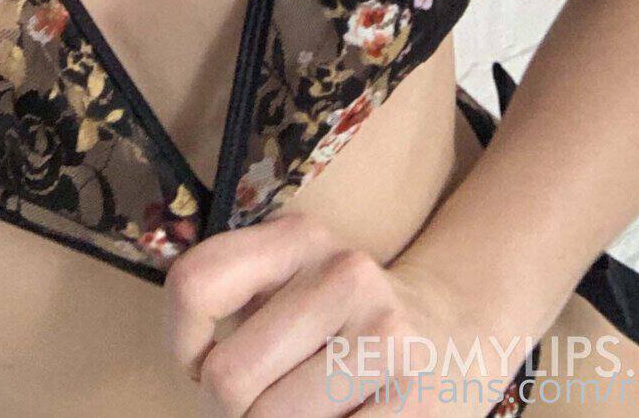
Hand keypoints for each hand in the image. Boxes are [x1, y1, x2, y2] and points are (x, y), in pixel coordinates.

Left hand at [162, 209, 533, 416]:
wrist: (454, 329)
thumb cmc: (342, 318)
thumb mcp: (288, 281)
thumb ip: (232, 299)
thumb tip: (196, 370)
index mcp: (299, 238)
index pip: (195, 285)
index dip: (183, 344)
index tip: (204, 362)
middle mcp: (343, 274)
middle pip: (227, 380)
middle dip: (233, 409)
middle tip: (266, 401)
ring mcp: (384, 338)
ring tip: (308, 410)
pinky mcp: (416, 402)